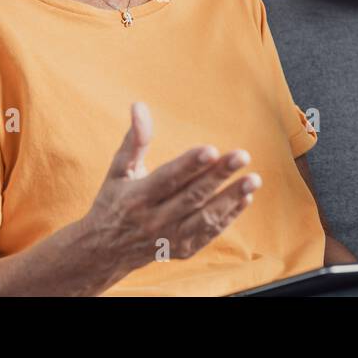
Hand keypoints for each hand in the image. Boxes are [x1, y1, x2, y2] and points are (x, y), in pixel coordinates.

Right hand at [79, 102, 260, 279]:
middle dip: (219, 176)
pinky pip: (209, 233)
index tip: (212, 149)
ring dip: (231, 198)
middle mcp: (154, 220)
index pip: (168, 179)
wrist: (104, 251)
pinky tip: (245, 197)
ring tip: (253, 179)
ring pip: (205, 218)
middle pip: (192, 197)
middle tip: (242, 156)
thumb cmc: (114, 201)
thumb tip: (139, 106)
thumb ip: (135, 139)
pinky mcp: (182, 249)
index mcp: (138, 197)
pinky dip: (229, 216)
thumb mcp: (118, 169)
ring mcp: (169, 238)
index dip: (190, 164)